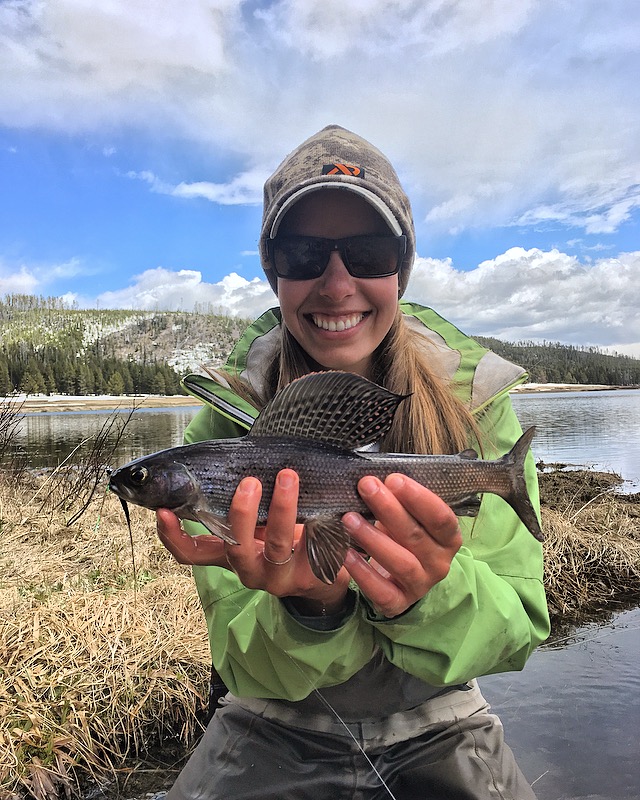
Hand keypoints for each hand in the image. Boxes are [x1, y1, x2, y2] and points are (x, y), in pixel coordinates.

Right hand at [156, 469, 349, 614]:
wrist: (324, 568)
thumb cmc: (284, 532)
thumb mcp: (258, 517)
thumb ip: (241, 497)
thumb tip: (225, 456)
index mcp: (229, 552)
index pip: (190, 553)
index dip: (173, 535)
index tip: (163, 510)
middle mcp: (248, 568)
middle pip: (233, 546)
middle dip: (241, 512)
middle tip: (249, 481)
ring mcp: (278, 575)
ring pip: (276, 544)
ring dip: (283, 507)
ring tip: (288, 476)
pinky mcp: (310, 575)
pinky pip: (314, 548)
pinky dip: (320, 524)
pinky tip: (328, 505)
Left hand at [342, 473, 462, 617]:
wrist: (401, 578)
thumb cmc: (404, 535)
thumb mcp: (410, 516)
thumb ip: (400, 499)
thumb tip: (374, 476)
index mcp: (448, 538)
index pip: (441, 517)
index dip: (418, 498)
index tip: (393, 479)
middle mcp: (439, 563)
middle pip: (415, 535)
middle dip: (389, 509)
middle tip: (366, 486)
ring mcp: (420, 585)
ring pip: (400, 562)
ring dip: (373, 538)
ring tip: (348, 519)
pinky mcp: (398, 602)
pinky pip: (381, 591)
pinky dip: (362, 572)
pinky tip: (346, 553)